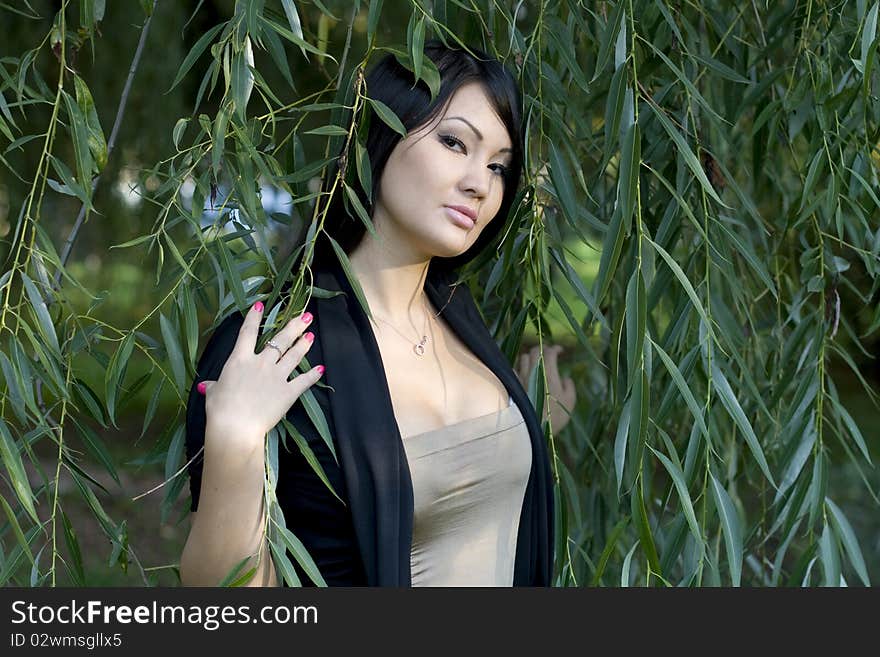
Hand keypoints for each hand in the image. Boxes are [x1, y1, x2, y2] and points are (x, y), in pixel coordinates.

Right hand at [197, 302, 324, 443]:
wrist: (236, 426)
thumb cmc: (220, 409)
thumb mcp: (213, 393)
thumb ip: (213, 386)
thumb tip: (206, 386)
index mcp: (240, 360)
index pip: (247, 333)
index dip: (254, 317)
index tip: (260, 305)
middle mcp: (261, 363)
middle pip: (280, 340)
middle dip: (294, 326)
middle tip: (305, 316)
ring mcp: (277, 376)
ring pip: (294, 355)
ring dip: (304, 344)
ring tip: (311, 335)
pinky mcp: (288, 392)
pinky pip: (303, 381)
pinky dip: (313, 375)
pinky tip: (320, 369)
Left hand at [516, 344, 576, 431]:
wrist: (530, 428)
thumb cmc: (553, 416)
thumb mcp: (569, 402)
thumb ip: (569, 387)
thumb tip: (566, 378)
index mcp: (548, 373)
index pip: (549, 352)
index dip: (556, 348)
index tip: (560, 351)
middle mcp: (532, 371)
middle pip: (534, 351)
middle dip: (542, 350)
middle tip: (548, 355)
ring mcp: (520, 377)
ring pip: (522, 358)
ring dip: (530, 358)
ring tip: (535, 363)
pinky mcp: (512, 385)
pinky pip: (514, 370)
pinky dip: (520, 368)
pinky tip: (523, 374)